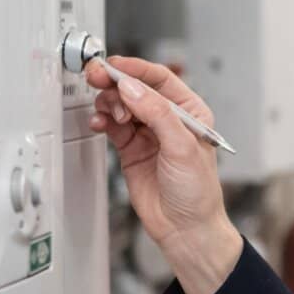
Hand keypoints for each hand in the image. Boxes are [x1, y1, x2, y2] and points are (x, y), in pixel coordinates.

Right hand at [85, 56, 239, 293]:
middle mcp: (168, 119)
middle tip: (96, 78)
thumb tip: (132, 88)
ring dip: (109, 103)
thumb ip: (157, 115)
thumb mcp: (182, 148)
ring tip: (109, 114)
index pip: (160, 79)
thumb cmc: (197, 191)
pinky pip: (112, 125)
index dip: (135, 69)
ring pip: (121, 105)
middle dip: (115, 82)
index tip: (113, 65)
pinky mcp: (131, 148)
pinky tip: (99, 123)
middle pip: (135, 89)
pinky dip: (103, 120)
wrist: (185, 228)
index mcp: (190, 112)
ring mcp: (148, 133)